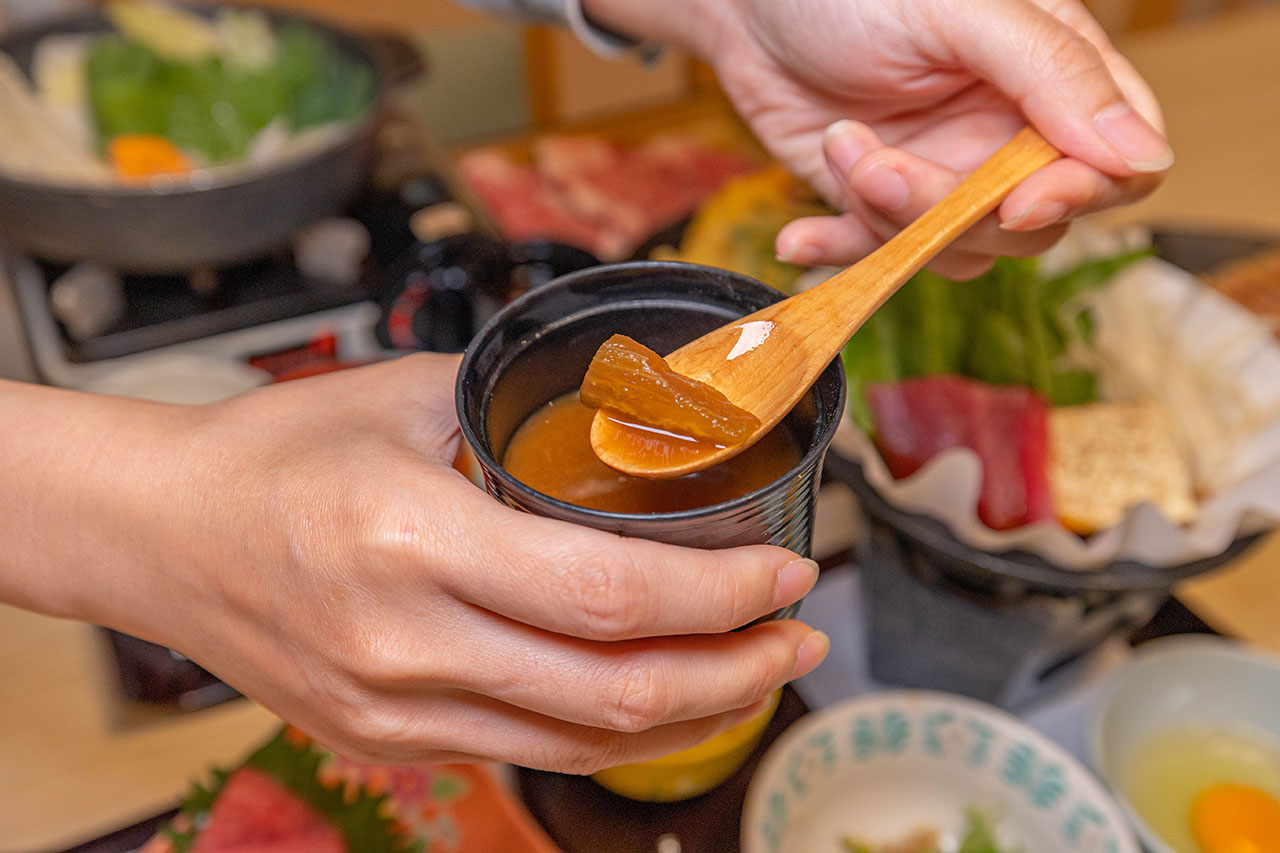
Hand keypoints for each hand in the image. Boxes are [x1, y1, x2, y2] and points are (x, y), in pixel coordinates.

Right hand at [59, 356, 825, 770]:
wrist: (162, 535)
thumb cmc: (276, 455)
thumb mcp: (410, 398)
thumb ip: (525, 414)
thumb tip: (635, 415)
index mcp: (413, 541)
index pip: (610, 597)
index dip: (723, 596)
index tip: (788, 571)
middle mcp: (405, 645)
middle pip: (619, 692)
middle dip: (738, 671)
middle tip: (799, 635)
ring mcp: (394, 712)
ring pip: (585, 743)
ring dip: (694, 713)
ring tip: (755, 670)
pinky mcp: (386, 742)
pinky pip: (531, 754)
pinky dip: (614, 734)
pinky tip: (660, 699)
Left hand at [587, 0, 1169, 277]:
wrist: (747, 3)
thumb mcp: (961, 10)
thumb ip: (1053, 74)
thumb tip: (1142, 157)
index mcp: (1052, 75)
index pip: (1114, 166)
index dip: (1075, 195)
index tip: (1015, 204)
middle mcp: (1007, 133)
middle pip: (1026, 224)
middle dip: (945, 209)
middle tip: (874, 165)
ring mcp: (944, 173)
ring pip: (954, 250)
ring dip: (884, 220)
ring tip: (836, 148)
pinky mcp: (881, 201)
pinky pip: (885, 256)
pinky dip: (842, 251)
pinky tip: (799, 237)